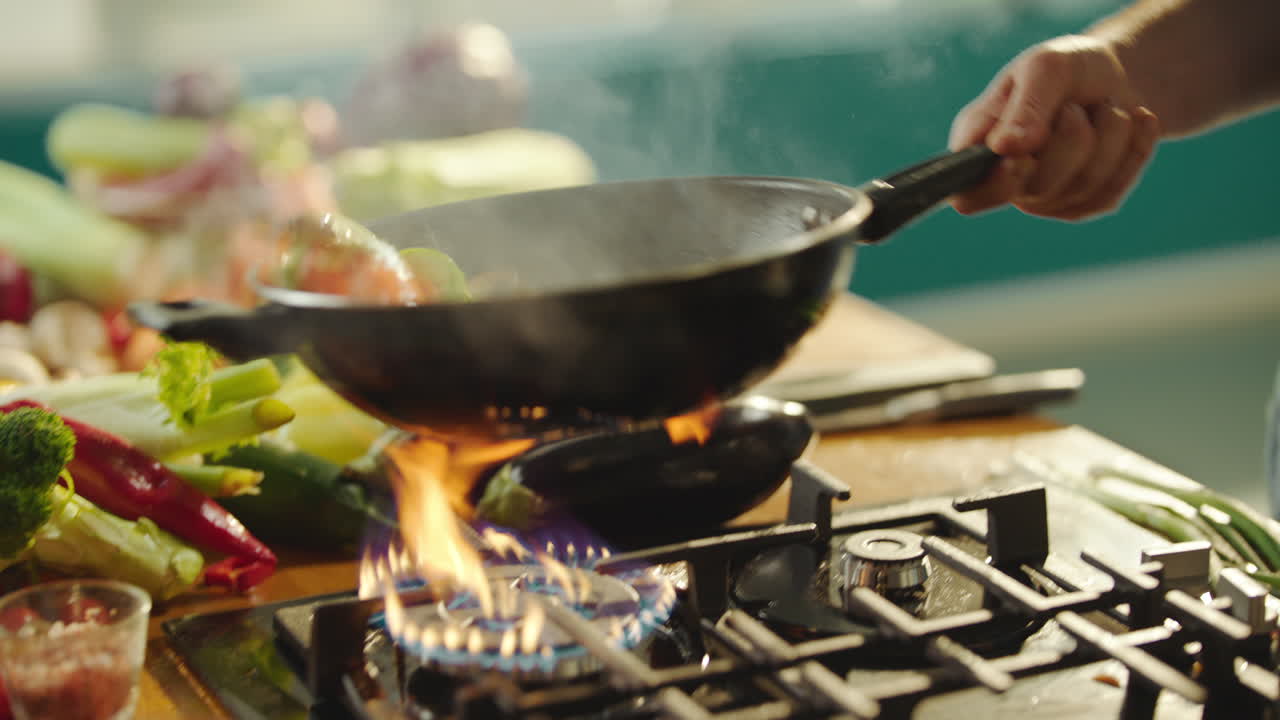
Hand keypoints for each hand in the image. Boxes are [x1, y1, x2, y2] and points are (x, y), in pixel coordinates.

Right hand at [949, 35, 1161, 220]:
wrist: (1114, 76)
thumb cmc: (1067, 69)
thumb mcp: (1045, 67)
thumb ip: (1025, 107)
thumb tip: (1006, 148)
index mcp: (978, 147)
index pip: (968, 196)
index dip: (995, 186)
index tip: (1023, 157)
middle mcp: (1005, 181)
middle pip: (1037, 189)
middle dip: (1072, 139)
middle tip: (1074, 106)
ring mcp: (1044, 199)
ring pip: (1082, 188)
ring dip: (1108, 136)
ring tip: (1106, 106)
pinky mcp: (1084, 204)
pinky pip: (1111, 190)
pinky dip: (1133, 149)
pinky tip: (1138, 120)